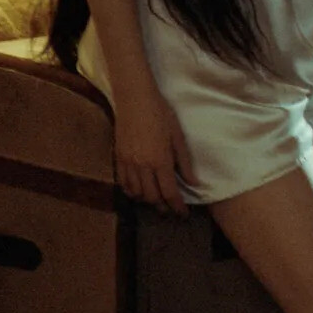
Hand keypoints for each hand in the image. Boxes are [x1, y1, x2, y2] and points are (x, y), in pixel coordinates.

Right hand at [113, 84, 198, 216]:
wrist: (135, 98)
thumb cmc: (161, 113)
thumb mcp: (178, 136)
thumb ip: (184, 162)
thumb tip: (193, 182)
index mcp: (160, 160)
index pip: (170, 192)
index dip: (177, 207)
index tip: (183, 214)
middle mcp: (142, 165)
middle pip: (152, 197)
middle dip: (162, 206)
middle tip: (170, 208)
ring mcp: (128, 162)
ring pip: (136, 192)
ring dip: (146, 200)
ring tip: (155, 200)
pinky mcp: (118, 157)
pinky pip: (122, 182)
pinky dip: (130, 191)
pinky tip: (137, 190)